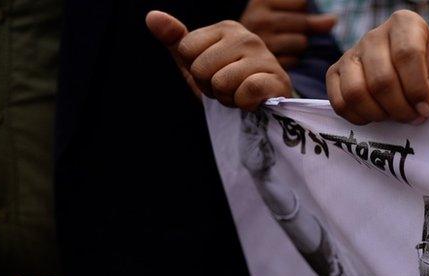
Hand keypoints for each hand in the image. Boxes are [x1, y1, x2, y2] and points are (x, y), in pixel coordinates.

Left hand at [146, 11, 291, 110]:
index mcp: (225, 29)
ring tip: (239, 93)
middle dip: (211, 87)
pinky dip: (244, 103)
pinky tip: (252, 101)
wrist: (264, 106)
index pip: (186, 50)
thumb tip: (152, 16)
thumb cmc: (230, 82)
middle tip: (228, 88)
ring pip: (222, 82)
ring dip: (227, 98)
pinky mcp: (276, 78)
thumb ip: (175, 40)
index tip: (213, 75)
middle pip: (201, 68)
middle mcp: (245, 37)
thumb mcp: (196, 62)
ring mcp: (263, 56)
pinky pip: (246, 91)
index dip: (194, 72)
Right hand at [240, 0, 337, 67]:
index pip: (302, 3)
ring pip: (301, 42)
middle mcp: (258, 18)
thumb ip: (309, 16)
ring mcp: (260, 41)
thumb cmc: (268, 29)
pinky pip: (294, 60)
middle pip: (302, 23)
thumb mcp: (283, 13)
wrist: (237, 53)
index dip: (299, 11)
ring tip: (281, 43)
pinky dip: (292, 59)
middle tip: (284, 32)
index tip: (286, 15)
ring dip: (298, 45)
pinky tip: (280, 56)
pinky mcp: (265, 61)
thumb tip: (334, 20)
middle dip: (301, 29)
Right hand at [326, 10, 428, 124]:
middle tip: (414, 118)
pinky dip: (358, 116)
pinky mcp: (336, 72)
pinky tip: (376, 117)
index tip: (428, 109)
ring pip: (357, 92)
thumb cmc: (427, 69)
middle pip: (382, 80)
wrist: (403, 70)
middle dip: (401, 108)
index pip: (407, 55)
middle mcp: (374, 35)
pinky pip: (339, 100)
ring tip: (395, 117)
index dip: (418, 88)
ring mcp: (351, 53)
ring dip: (379, 114)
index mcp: (405, 24)